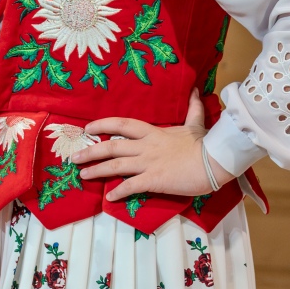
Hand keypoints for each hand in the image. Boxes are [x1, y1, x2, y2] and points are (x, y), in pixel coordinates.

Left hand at [69, 91, 233, 200]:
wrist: (215, 160)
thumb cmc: (204, 143)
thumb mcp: (196, 123)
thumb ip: (192, 109)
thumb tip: (194, 91)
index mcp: (154, 132)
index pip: (122, 125)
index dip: (103, 125)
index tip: (89, 128)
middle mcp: (146, 146)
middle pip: (112, 147)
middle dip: (91, 151)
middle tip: (75, 158)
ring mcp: (148, 163)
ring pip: (115, 166)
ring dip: (96, 171)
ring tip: (82, 175)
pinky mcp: (154, 180)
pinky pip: (131, 186)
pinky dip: (118, 192)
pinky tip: (109, 198)